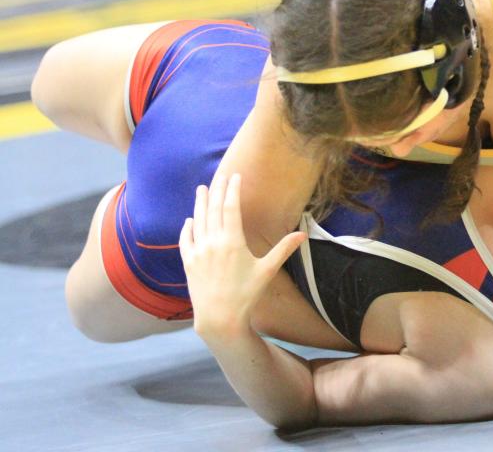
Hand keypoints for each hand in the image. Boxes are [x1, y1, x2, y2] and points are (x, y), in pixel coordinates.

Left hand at [180, 173, 305, 337]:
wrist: (219, 318)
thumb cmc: (246, 294)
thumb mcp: (267, 270)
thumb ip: (283, 249)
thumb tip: (303, 234)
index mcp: (232, 241)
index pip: (230, 207)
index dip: (232, 190)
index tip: (234, 177)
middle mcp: (213, 242)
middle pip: (212, 209)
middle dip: (216, 191)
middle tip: (219, 177)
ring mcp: (198, 252)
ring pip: (198, 220)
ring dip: (200, 204)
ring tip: (202, 189)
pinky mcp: (188, 262)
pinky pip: (186, 239)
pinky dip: (187, 227)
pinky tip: (190, 220)